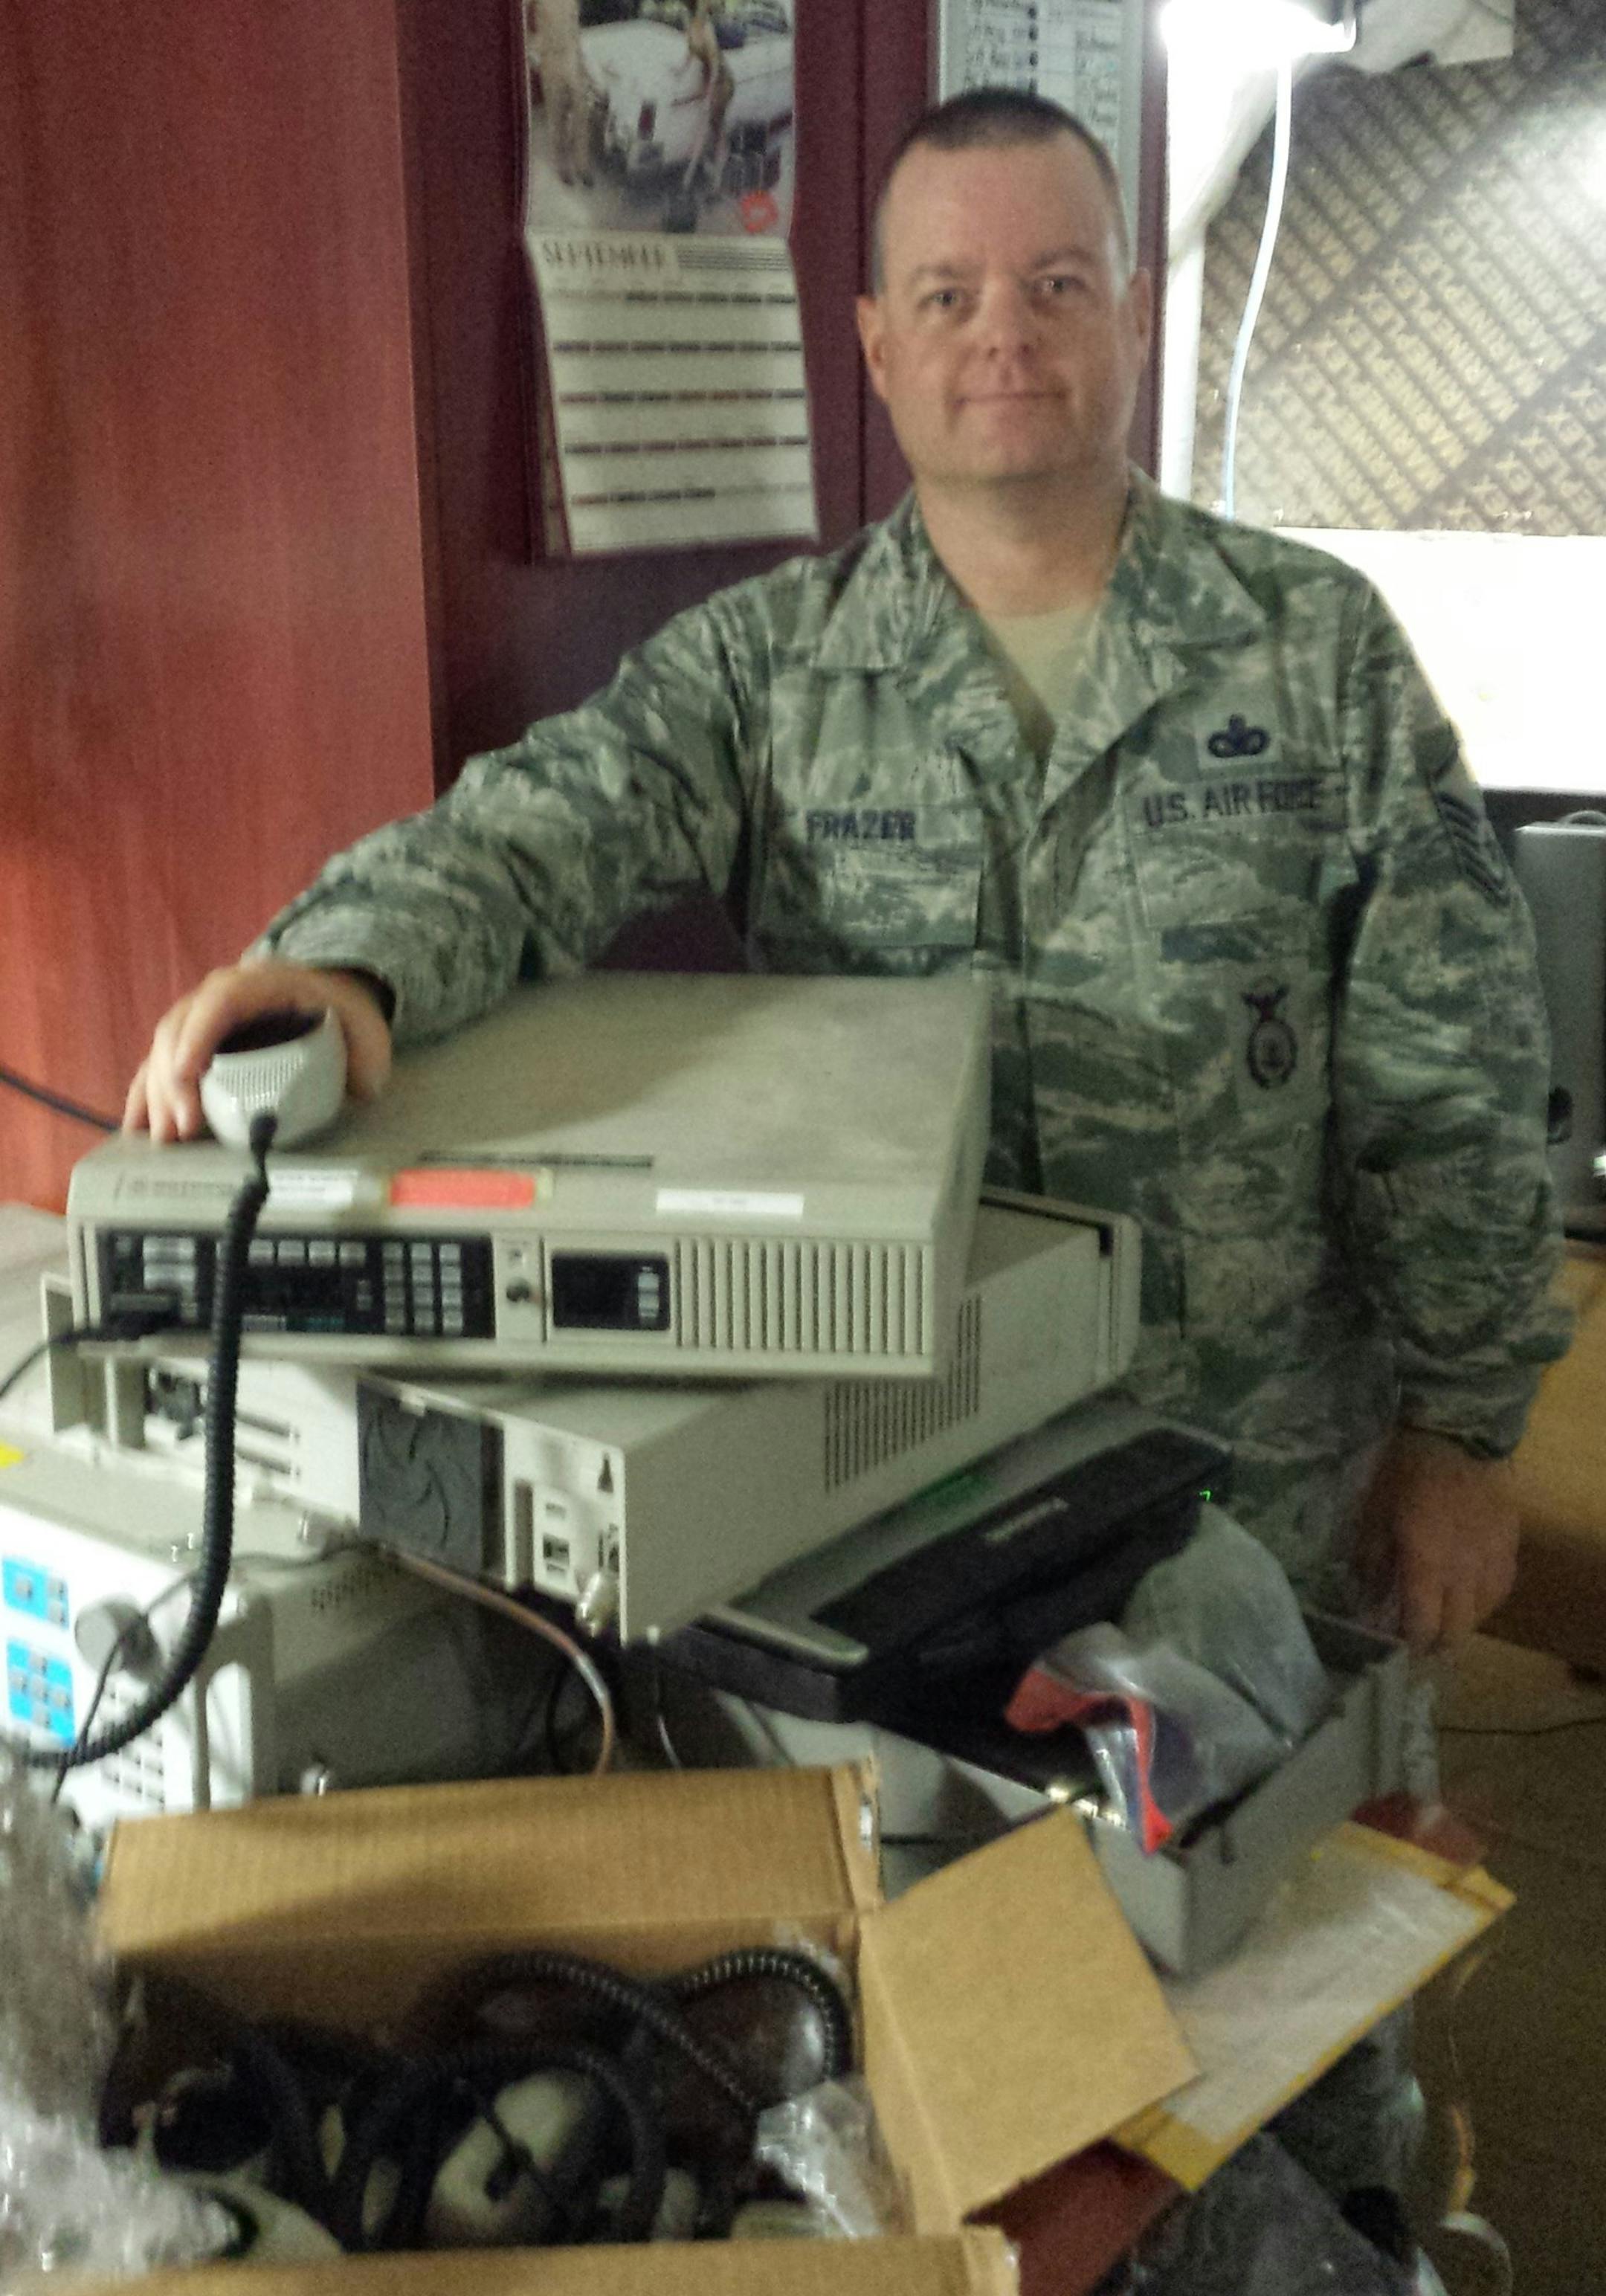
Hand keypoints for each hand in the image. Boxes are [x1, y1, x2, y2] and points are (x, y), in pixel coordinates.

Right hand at [123, 962, 392, 1142]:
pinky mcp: (195, 1044)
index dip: (199, 1034)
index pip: (221, 1000)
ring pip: (163, 1048)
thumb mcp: (366, 1028)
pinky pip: (159, 1065)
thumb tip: (359, 1090)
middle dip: (173, 1080)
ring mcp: (202, 1018)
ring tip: (165, 1138)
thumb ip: (367, 1057)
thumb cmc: (345, 1013)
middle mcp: (221, 994)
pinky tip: (138, 1127)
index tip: (187, 1073)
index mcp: (262, 983)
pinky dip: (147, 1094)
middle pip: (180, 1028)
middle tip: (182, 1128)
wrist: (330, 996)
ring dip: (157, 1093)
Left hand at [1355, 1428, 1519, 1656]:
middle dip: (1438, 1644)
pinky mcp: (1510, 1546)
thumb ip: (1371, 1560)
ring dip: (1463, 1623)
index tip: (1397, 1648)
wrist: (1458, 1435)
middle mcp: (1464, 1573)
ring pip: (1483, 1613)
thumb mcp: (1374, 1514)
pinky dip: (1484, 1600)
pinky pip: (1500, 1588)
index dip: (1411, 1643)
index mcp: (1427, 1565)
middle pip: (1458, 1630)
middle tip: (1422, 1644)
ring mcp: (1492, 1560)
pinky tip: (1471, 1595)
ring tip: (1445, 1622)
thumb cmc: (1406, 1473)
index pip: (1423, 1625)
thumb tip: (1365, 1596)